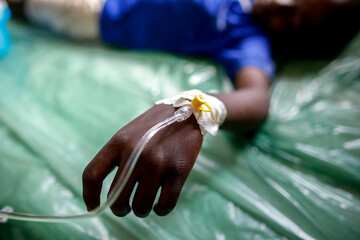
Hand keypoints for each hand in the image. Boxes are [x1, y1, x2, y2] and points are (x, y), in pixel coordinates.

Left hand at [82, 104, 202, 216]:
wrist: (188, 112)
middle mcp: (136, 153)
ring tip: (143, 206)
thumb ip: (117, 157)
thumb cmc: (154, 127)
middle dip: (119, 209)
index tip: (93, 207)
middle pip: (117, 197)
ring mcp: (158, 163)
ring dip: (140, 211)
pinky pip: (165, 205)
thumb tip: (110, 194)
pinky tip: (159, 206)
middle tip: (124, 208)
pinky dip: (160, 211)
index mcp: (119, 142)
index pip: (92, 174)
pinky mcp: (178, 171)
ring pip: (141, 206)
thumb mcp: (129, 134)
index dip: (89, 195)